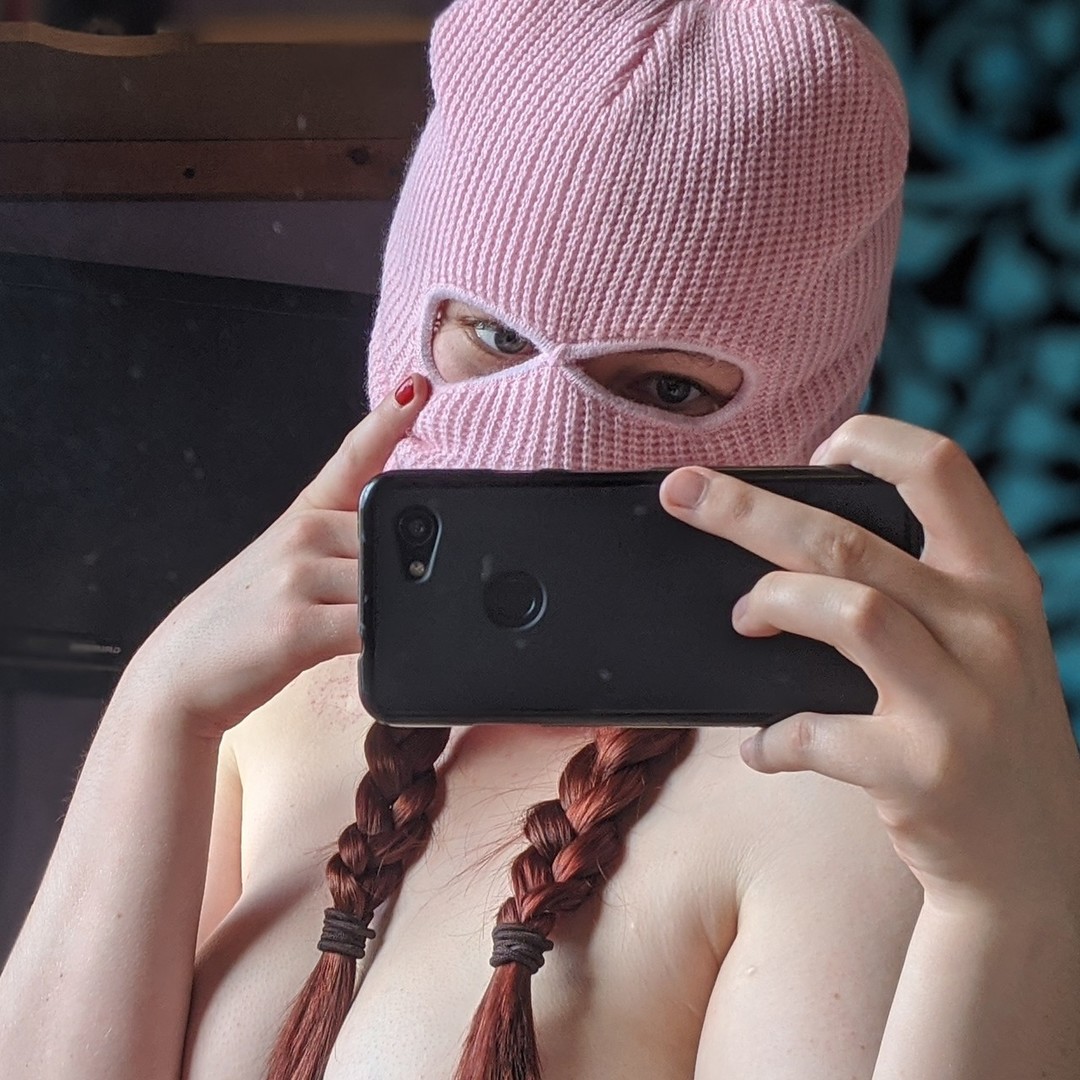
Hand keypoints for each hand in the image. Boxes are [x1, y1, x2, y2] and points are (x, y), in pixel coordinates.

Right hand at [124, 375, 429, 739]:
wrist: (180, 675)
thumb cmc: (243, 622)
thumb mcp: (287, 566)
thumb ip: (343, 552)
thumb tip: (410, 561)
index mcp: (304, 515)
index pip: (353, 457)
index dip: (388, 421)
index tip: (415, 387)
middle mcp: (302, 533)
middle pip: (394, 541)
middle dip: (408, 575)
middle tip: (386, 605)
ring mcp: (298, 575)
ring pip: (387, 583)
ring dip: (393, 613)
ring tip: (359, 636)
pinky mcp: (297, 625)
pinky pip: (370, 627)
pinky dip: (385, 642)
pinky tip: (376, 651)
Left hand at [660, 415, 1079, 910]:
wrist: (1033, 860)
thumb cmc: (980, 728)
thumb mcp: (979, 642)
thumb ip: (916, 589)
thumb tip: (785, 544)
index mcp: (999, 580)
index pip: (941, 469)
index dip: (869, 442)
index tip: (817, 448)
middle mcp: (987, 628)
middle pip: (847, 539)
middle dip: (748, 508)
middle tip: (684, 493)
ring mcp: (959, 702)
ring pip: (845, 610)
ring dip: (772, 603)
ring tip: (742, 620)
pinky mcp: (920, 771)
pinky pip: (816, 731)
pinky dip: (771, 736)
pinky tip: (760, 746)